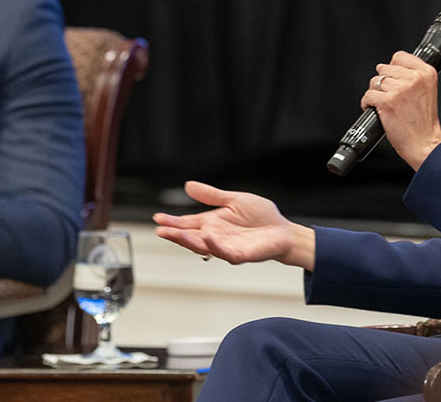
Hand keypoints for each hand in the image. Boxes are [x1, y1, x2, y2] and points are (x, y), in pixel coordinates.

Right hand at [152, 181, 316, 269]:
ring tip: (176, 234)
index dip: (173, 222)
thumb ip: (212, 195)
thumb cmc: (261, 216)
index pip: (188, 223)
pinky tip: (207, 237)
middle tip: (160, 230)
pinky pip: (224, 252)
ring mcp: (226, 247)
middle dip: (175, 234)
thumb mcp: (234, 200)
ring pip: (203, 246)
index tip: (157, 218)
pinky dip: (215, 246)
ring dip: (189, 241)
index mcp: (213, 222)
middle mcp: (216, 236)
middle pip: (191, 237)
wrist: (283, 230)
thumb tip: (188, 185)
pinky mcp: (240, 255)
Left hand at [363, 51, 440, 170]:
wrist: (425, 144)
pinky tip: (376, 110)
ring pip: (375, 82)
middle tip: (390, 97)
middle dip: (383, 83)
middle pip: (384, 69)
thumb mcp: (427, 90)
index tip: (393, 78)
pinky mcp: (387, 101)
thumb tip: (389, 67)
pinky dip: (367, 104)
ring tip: (384, 105)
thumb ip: (413, 76)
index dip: (392, 68)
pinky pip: (368, 95)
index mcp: (426, 73)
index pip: (399, 57)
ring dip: (375, 93)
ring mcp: (400, 89)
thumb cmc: (424, 122)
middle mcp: (414, 78)